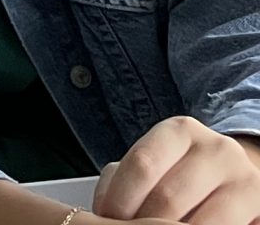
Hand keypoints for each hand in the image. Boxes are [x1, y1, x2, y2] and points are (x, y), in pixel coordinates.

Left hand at [94, 117, 259, 222]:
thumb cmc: (182, 172)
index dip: (119, 199)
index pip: (142, 165)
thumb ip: (124, 178)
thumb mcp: (154, 163)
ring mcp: (243, 178)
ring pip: (196, 221)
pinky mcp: (259, 204)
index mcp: (180, 131)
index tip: (106, 217)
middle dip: (140, 222)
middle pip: (168, 197)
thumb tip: (103, 209)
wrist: (234, 176)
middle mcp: (217, 149)